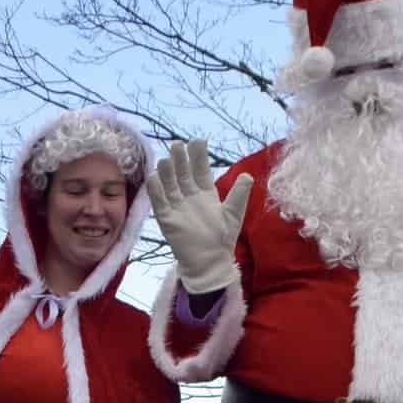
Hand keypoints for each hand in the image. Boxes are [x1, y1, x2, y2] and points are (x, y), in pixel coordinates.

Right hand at [147, 139, 251, 294]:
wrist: (210, 262)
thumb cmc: (222, 239)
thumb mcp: (233, 214)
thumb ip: (239, 194)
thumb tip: (248, 175)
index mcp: (206, 194)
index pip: (200, 170)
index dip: (198, 156)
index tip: (197, 141)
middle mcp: (189, 197)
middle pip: (183, 174)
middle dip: (180, 159)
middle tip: (178, 144)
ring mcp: (177, 207)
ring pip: (170, 185)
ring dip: (167, 172)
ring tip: (166, 159)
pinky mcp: (167, 219)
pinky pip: (159, 203)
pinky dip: (156, 191)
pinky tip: (154, 177)